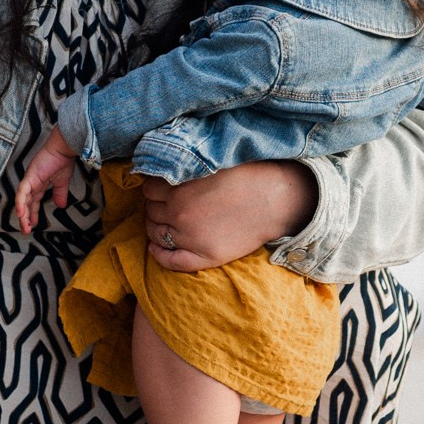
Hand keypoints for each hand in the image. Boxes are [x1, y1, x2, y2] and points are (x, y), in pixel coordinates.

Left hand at [13, 130, 77, 231]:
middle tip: (26, 230)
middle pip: (26, 203)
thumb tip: (61, 206)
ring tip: (24, 226)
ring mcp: (30, 180)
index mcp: (39, 184)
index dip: (32, 214)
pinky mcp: (30, 177)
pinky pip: (22, 192)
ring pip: (22, 200)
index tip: (33, 225)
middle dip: (26, 218)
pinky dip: (21, 203)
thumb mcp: (63, 182)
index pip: (33, 202)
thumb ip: (60, 194)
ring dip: (23, 214)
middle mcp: (32, 183)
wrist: (64, 148)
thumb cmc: (63, 160)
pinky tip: (21, 213)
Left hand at [138, 160, 317, 272]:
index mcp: (178, 187)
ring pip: (156, 234)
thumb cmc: (247, 175)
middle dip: (155, 206)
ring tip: (164, 223)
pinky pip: (170, 261)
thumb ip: (183, 167)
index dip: (154, 188)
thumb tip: (162, 165)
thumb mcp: (209, 162)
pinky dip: (158, 255)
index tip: (161, 188)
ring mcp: (189, 237)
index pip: (149, 188)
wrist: (274, 199)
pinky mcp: (204, 256)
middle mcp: (179, 213)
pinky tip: (156, 249)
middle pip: (151, 211)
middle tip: (166, 204)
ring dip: (155, 227)